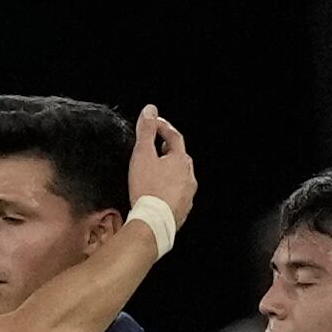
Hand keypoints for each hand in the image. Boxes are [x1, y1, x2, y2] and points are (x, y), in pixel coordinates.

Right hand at [128, 105, 196, 227]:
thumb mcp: (142, 155)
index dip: (162, 128)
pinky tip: (159, 194)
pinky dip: (169, 190)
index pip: (173, 136)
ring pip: (180, 176)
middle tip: (155, 148)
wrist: (154, 221)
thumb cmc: (148, 189)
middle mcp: (189, 174)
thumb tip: (150, 110)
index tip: (153, 124)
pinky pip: (177, 194)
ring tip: (156, 173)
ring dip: (169, 172)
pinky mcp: (183, 208)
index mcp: (180, 159)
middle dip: (167, 150)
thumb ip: (146, 131)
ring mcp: (188, 192)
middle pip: (179, 157)